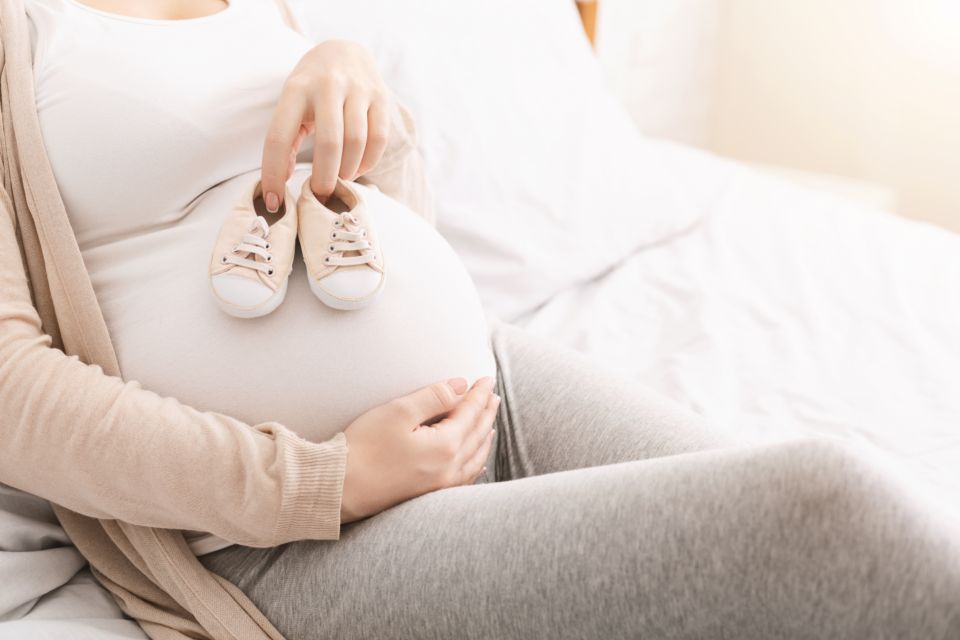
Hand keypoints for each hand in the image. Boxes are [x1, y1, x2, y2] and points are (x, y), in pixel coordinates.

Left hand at [261, 40, 391, 211]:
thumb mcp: (291, 105)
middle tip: (319, 195)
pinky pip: (379, 139)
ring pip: (357, 142)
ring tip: (340, 181)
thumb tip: (281, 181)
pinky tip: (357, 169)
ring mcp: (358, 89)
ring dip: (348, 172)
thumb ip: (285, 140)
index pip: (279, 137)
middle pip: (329, 143)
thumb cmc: (311, 88)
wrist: (345, 51)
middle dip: (324, 179)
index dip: (273, 175)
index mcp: (296, 89)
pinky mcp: (381, 96)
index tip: (273, 202)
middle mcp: (328, 86)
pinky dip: (368, 162)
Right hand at [339, 377, 499, 522]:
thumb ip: (434, 397)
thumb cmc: (364, 447)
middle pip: (477, 434)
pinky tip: (476, 461)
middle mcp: (449, 468)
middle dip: (486, 412)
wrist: (339, 488)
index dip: (479, 393)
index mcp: (446, 446)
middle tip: (493, 395)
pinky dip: (475, 462)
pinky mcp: (428, 495)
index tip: (487, 379)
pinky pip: (464, 477)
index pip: (470, 412)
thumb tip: (462, 386)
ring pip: (475, 457)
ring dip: (484, 436)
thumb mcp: (399, 412)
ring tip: (489, 422)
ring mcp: (441, 485)